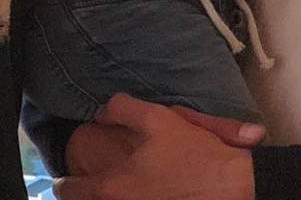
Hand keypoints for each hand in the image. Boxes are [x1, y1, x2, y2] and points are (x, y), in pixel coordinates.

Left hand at [54, 94, 258, 199]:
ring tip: (114, 189)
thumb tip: (100, 113)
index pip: (68, 193)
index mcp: (112, 188)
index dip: (64, 182)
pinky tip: (142, 193)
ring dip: (105, 199)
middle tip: (88, 183)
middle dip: (84, 196)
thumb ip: (120, 109)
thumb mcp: (156, 117)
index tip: (66, 177)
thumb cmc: (194, 155)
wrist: (236, 187)